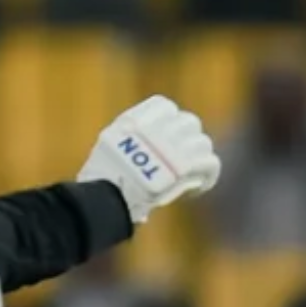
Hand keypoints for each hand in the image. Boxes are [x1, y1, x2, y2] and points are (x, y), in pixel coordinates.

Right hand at [79, 95, 219, 226]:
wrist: (104, 200)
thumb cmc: (96, 186)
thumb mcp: (104, 159)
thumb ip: (123, 156)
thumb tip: (132, 166)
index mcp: (134, 122)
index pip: (163, 106)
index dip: (169, 119)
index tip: (167, 133)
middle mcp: (156, 128)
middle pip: (188, 122)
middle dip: (188, 139)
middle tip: (181, 158)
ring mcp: (172, 145)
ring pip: (202, 143)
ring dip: (198, 158)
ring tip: (190, 174)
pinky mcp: (186, 165)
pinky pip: (210, 164)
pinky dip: (208, 176)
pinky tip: (199, 188)